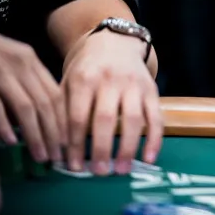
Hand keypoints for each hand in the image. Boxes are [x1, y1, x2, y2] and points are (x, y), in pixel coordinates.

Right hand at [0, 10, 64, 162]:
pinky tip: (11, 141)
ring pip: (25, 107)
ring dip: (35, 135)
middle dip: (54, 133)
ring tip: (40, 155)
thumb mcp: (8, 59)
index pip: (55, 93)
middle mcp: (20, 64)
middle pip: (45, 103)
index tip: (68, 141)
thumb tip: (36, 114)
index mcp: (31, 59)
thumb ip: (23, 81)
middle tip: (57, 157)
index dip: (63, 120)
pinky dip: (4, 125)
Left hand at [61, 30, 161, 175]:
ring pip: (134, 119)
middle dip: (101, 149)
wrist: (115, 42)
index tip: (73, 167)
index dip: (75, 144)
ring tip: (121, 170)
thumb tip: (57, 149)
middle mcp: (110, 80)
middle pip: (106, 119)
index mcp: (84, 79)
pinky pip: (156, 117)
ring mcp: (134, 85)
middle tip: (99, 172)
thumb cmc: (87, 69)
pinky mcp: (152, 90)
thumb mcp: (68, 82)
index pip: (78, 116)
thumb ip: (62, 111)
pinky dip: (155, 139)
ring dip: (128, 147)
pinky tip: (148, 159)